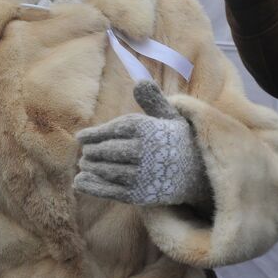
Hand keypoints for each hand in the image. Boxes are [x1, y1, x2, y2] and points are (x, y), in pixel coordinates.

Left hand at [73, 81, 208, 206]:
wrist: (198, 174)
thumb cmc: (177, 141)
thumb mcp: (171, 117)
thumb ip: (153, 100)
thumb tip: (140, 82)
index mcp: (148, 129)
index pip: (114, 131)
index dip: (94, 135)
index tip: (81, 138)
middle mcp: (144, 152)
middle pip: (108, 151)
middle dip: (93, 152)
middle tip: (86, 152)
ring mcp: (141, 175)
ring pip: (107, 170)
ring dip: (91, 167)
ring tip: (85, 164)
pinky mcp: (139, 195)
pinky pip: (110, 190)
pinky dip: (92, 186)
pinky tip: (79, 182)